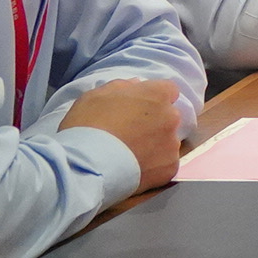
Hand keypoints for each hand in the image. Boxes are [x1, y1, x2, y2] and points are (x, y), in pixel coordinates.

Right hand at [65, 79, 187, 189]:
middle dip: (155, 123)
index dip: (153, 100)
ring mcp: (172, 144)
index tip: (139, 110)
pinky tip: (135, 171)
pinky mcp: (170, 168)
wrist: (86, 166)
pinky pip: (165, 165)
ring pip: (168, 142)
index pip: (168, 90)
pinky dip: (154, 167)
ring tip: (130, 157)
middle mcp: (171, 117)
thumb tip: (137, 86)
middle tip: (131, 136)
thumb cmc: (88, 125)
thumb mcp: (97, 95)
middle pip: (168, 117)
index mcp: (157, 95)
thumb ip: (122, 87)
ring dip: (155, 146)